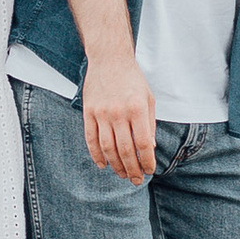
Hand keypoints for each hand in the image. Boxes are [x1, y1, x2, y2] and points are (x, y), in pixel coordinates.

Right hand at [83, 50, 158, 184]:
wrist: (109, 58)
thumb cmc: (132, 79)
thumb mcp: (148, 98)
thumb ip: (150, 123)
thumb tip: (151, 148)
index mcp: (137, 109)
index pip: (144, 143)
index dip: (147, 161)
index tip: (149, 170)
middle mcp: (119, 112)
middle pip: (125, 150)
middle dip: (132, 169)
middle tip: (136, 180)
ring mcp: (101, 113)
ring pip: (108, 148)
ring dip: (116, 165)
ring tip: (122, 174)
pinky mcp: (88, 112)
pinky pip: (91, 139)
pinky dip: (96, 155)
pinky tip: (103, 164)